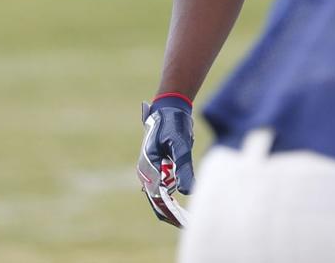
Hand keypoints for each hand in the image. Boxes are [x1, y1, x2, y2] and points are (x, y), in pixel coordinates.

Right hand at [137, 94, 193, 226]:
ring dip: (171, 208)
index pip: (157, 197)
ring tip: (186, 219)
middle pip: (156, 201)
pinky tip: (182, 205)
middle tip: (187, 225)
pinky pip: (163, 189)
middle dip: (170, 214)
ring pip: (159, 197)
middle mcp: (146, 171)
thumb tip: (188, 191)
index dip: (170, 212)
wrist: (168, 109)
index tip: (183, 222)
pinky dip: (171, 199)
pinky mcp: (157, 168)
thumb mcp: (180, 145)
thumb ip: (183, 167)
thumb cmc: (173, 124)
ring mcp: (150, 171)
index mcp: (148, 166)